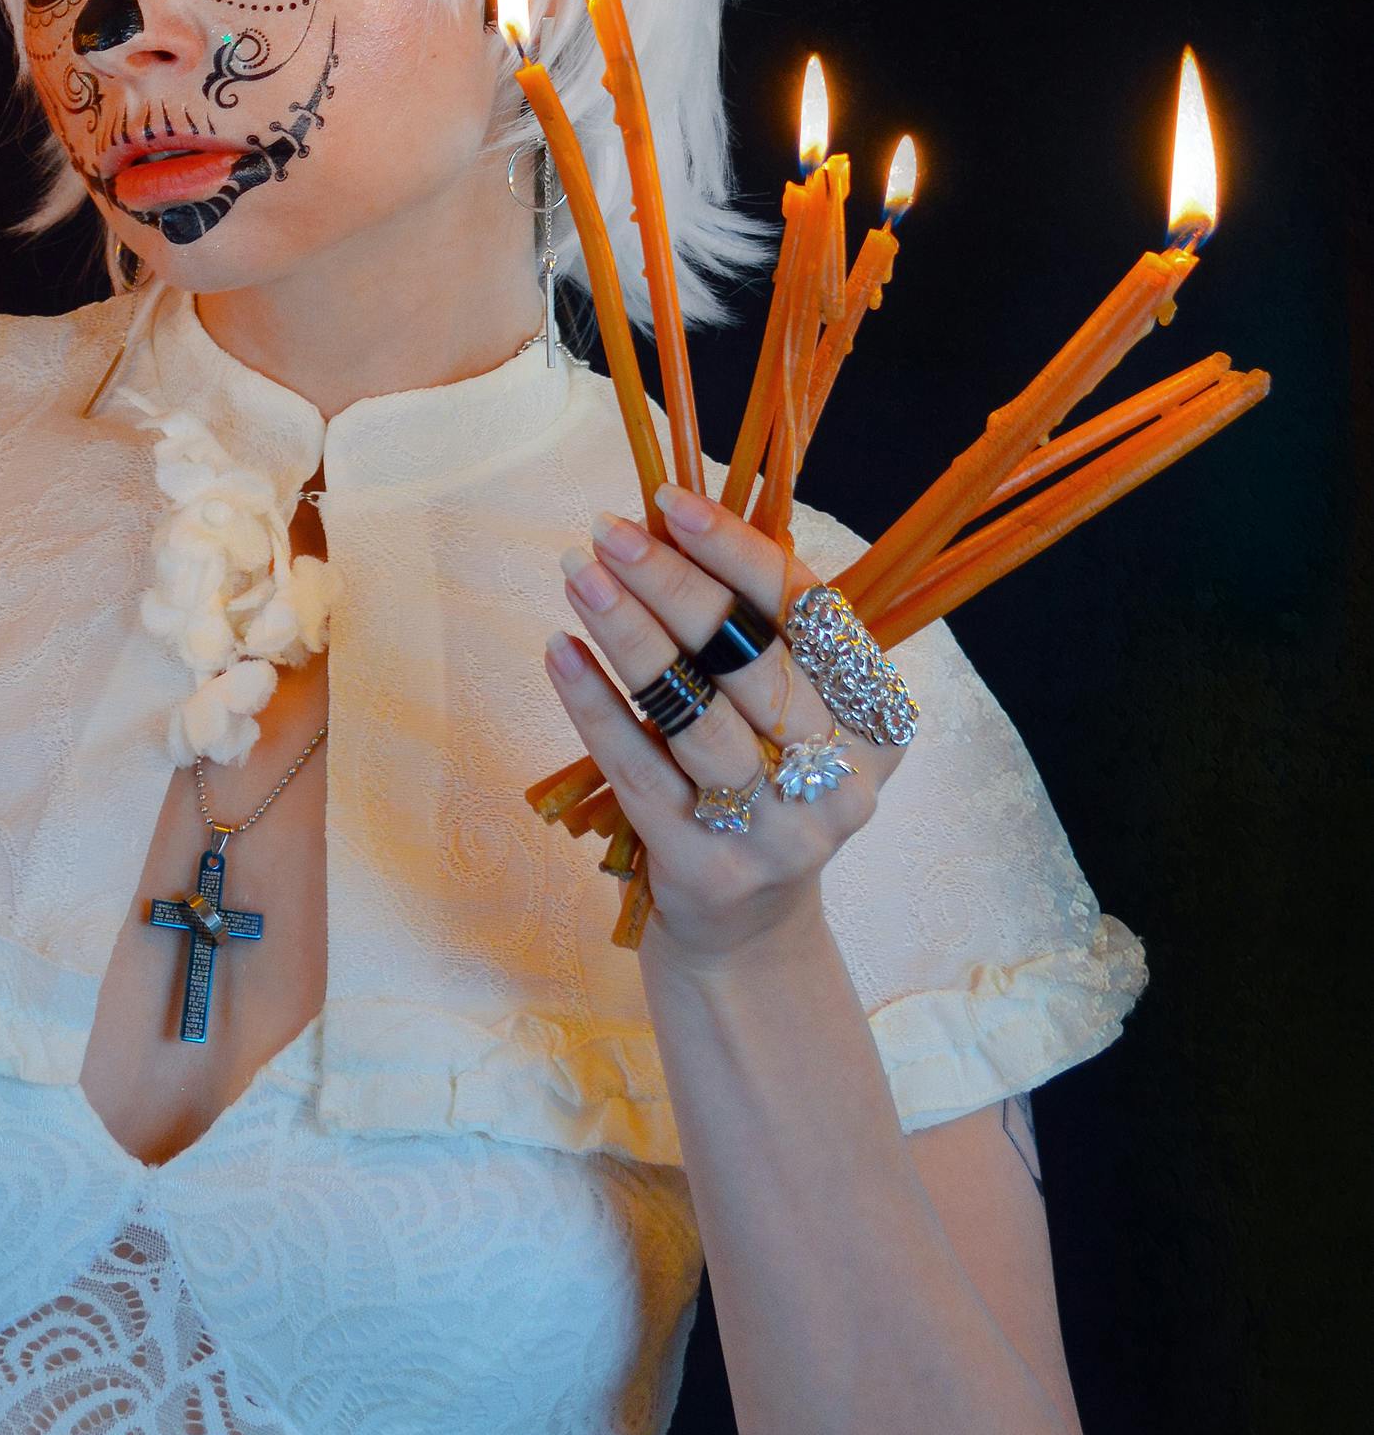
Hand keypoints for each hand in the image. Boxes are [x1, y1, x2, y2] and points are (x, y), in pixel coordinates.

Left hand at [545, 485, 908, 965]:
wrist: (746, 933)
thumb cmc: (757, 787)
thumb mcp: (783, 715)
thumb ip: (752, 631)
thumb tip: (668, 521)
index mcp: (874, 721)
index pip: (811, 614)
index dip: (740, 552)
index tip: (672, 501)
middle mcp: (840, 778)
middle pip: (752, 661)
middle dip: (675, 584)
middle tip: (606, 530)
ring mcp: (779, 832)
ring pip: (697, 715)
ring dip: (631, 634)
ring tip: (578, 575)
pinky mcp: (709, 869)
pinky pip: (641, 772)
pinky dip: (595, 705)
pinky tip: (559, 652)